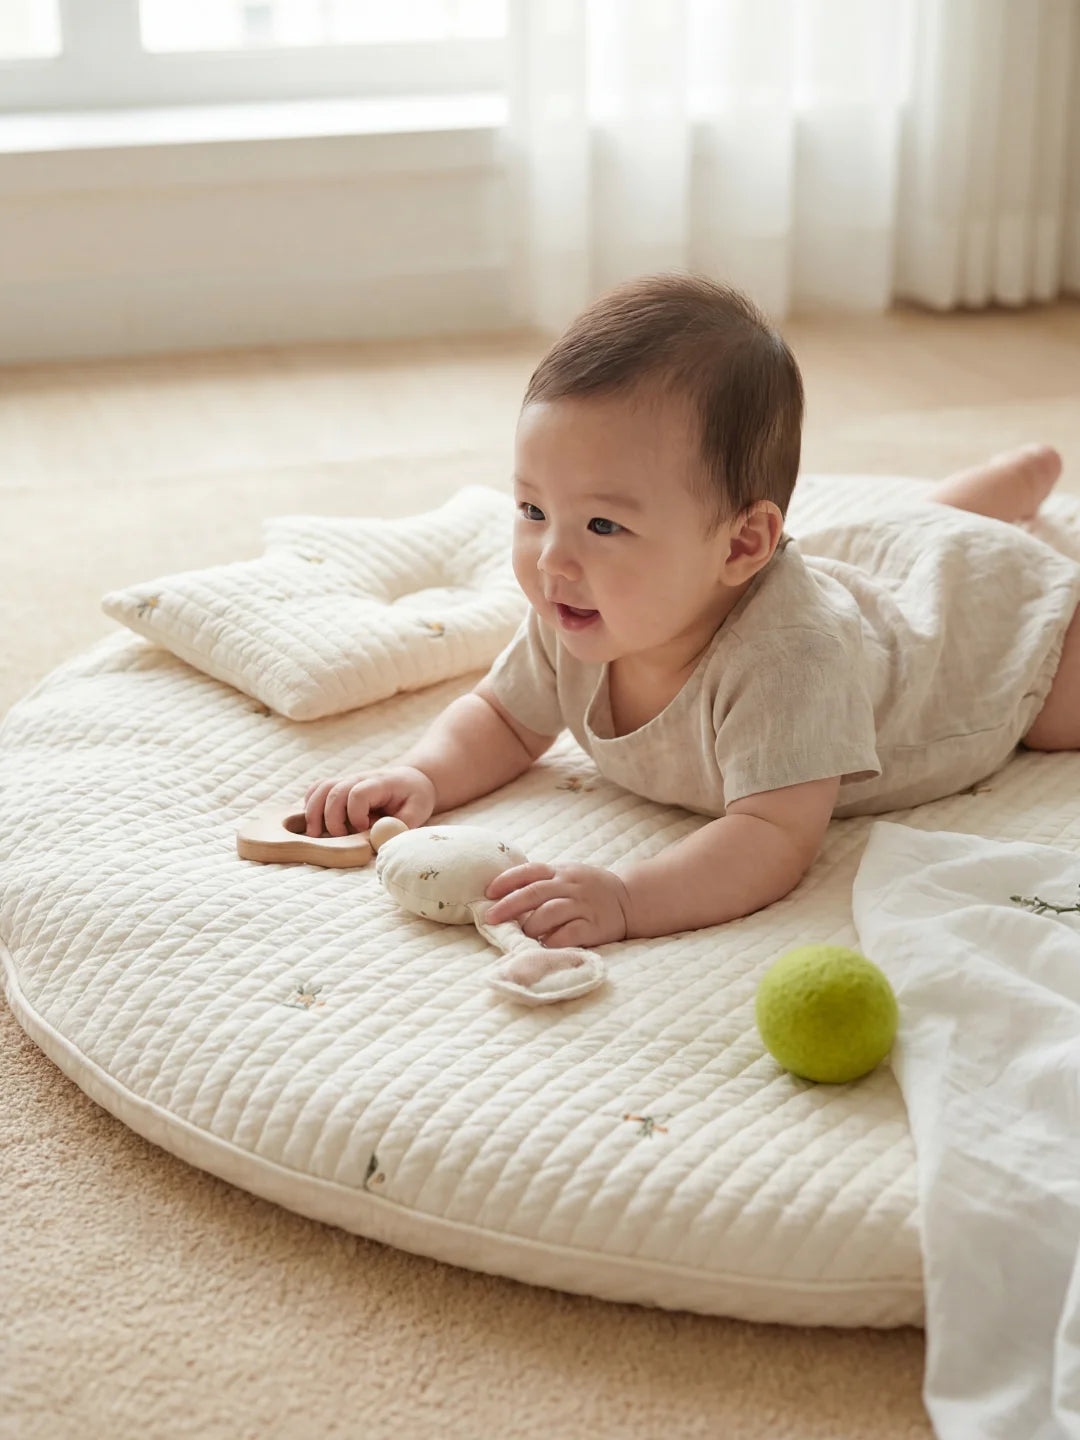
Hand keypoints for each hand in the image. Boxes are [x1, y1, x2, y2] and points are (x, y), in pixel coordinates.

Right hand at [303, 765, 435, 836]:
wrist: (410, 779)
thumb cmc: (414, 796)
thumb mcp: (418, 810)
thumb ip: (402, 824)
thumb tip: (381, 840)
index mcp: (380, 783)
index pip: (358, 793)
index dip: (356, 814)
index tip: (364, 830)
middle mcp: (359, 778)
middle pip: (334, 791)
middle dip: (330, 818)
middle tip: (337, 838)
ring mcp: (346, 781)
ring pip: (320, 789)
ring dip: (313, 812)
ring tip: (314, 835)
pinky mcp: (338, 787)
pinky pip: (316, 791)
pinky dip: (309, 806)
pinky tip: (314, 824)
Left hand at [484, 861, 630, 949]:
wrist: (629, 899)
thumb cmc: (588, 889)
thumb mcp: (566, 876)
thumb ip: (541, 882)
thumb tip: (502, 895)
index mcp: (560, 872)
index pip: (529, 871)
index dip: (506, 880)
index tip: (487, 893)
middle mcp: (570, 886)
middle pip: (534, 893)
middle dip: (509, 906)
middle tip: (490, 918)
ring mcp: (583, 905)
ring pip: (550, 912)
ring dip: (531, 925)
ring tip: (521, 935)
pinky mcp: (594, 925)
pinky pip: (570, 933)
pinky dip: (554, 939)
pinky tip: (544, 944)